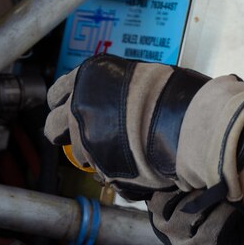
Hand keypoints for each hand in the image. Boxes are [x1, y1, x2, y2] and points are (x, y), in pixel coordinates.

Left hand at [44, 54, 243, 197]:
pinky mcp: (99, 163)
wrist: (191, 124)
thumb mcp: (140, 77)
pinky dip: (109, 167)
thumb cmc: (176, 96)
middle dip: (64, 133)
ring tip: (119, 150)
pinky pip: (97, 168)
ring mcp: (85, 136)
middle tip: (86, 136)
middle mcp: (79, 104)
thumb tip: (110, 99)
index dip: (63, 103)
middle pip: (52, 126)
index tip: (69, 110)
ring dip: (91, 152)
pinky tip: (130, 161)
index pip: (56, 92)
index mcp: (88, 76)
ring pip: (76, 152)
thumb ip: (114, 89)